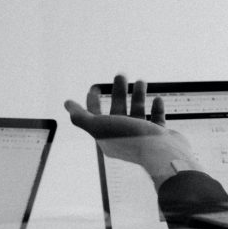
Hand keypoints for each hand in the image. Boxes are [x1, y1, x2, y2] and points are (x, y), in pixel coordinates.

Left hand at [64, 74, 201, 187]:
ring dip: (138, 96)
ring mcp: (143, 138)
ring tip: (141, 81)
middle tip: (121, 74)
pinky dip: (156, 109)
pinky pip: (157, 121)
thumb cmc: (129, 138)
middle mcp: (124, 138)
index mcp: (107, 137)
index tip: (95, 86)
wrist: (160, 153)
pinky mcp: (160, 137)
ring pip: (138, 113)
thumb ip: (81, 117)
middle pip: (117, 110)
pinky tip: (157, 99)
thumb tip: (67, 104)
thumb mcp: (98, 126)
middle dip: (118, 92)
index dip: (92, 101)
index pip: (95, 117)